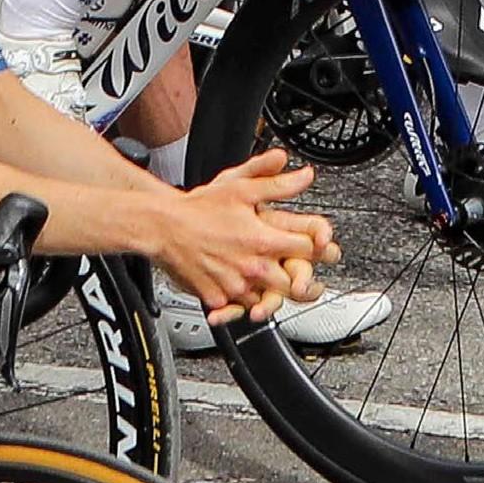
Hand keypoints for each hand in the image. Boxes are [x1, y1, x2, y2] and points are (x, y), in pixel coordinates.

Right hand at [156, 151, 337, 324]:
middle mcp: (252, 268)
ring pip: (268, 300)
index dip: (318, 247)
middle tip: (302, 274)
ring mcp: (235, 286)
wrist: (163, 227)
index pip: (307, 250)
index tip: (319, 246)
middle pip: (294, 284)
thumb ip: (278, 184)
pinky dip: (243, 300)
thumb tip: (305, 176)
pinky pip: (239, 306)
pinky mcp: (218, 299)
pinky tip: (242, 285)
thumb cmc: (199, 208)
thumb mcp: (241, 187)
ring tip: (269, 280)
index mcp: (263, 240)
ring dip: (271, 291)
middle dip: (301, 278)